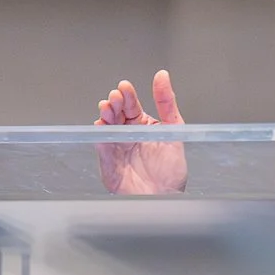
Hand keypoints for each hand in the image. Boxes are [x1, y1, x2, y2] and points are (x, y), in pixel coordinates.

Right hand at [93, 70, 188, 194]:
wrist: (165, 198)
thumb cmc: (172, 170)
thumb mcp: (174, 130)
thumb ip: (167, 102)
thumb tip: (163, 76)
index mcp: (143, 126)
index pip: (132, 106)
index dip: (128, 96)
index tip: (125, 87)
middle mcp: (128, 135)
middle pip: (117, 113)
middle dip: (115, 103)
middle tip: (116, 97)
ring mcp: (117, 147)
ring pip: (107, 125)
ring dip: (106, 115)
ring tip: (108, 107)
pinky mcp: (108, 161)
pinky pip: (101, 144)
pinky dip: (100, 133)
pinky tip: (101, 125)